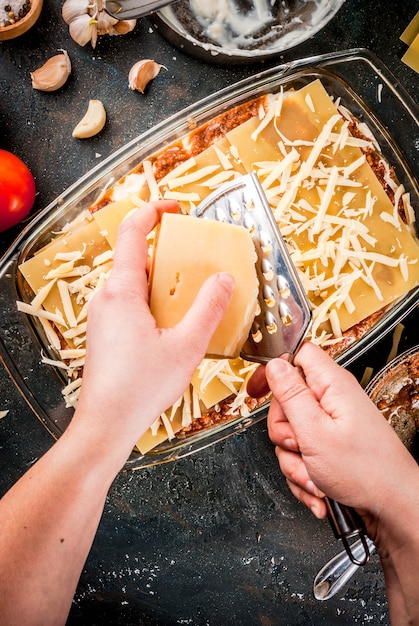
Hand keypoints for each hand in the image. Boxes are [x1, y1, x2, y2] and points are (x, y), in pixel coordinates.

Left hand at [72, 200, 234, 460]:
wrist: (106, 424)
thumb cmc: (141, 387)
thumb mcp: (187, 346)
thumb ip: (209, 308)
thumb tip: (225, 278)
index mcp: (122, 292)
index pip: (132, 233)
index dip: (153, 211)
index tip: (175, 206)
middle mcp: (106, 298)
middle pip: (136, 258)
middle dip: (168, 252)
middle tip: (197, 259)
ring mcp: (102, 315)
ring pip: (134, 282)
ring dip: (162, 279)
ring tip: (191, 293)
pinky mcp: (104, 331)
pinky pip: (130, 302)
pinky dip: (153, 300)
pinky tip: (173, 322)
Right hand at [261, 342, 416, 538]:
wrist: (393, 508)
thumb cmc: (366, 472)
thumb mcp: (316, 431)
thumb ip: (291, 395)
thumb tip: (275, 365)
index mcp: (332, 386)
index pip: (297, 356)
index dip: (275, 369)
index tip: (259, 390)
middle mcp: (333, 402)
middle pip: (286, 402)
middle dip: (283, 431)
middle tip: (297, 445)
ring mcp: (332, 426)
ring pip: (291, 435)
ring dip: (294, 461)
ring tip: (313, 475)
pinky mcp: (331, 447)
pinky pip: (301, 456)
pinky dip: (304, 475)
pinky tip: (318, 488)